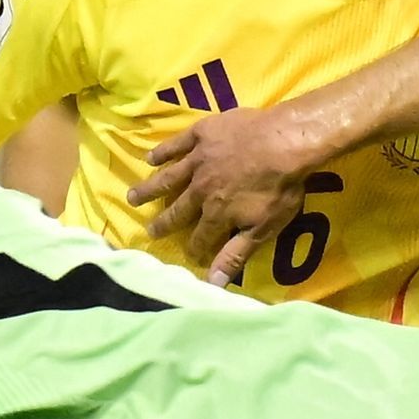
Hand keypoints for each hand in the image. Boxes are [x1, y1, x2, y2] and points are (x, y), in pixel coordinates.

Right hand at [128, 105, 318, 282]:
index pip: (201, 237)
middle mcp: (199, 189)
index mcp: (216, 213)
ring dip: (150, 188)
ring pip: (168, 177)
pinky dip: (162, 152)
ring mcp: (198, 160)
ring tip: (132, 196)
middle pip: (178, 209)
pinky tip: (150, 158)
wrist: (286, 140)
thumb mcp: (263, 228)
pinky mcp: (201, 134)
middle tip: (149, 230)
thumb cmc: (281, 187)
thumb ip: (236, 255)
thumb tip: (212, 284)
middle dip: (163, 222)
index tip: (189, 256)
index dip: (195, 249)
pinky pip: (176, 144)